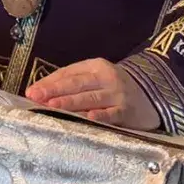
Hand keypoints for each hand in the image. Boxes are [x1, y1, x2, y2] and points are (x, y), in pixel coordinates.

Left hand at [24, 58, 160, 130]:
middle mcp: (106, 77)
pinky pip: (111, 114)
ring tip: (53, 106)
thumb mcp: (95, 78)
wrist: (152, 95)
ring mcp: (117, 94)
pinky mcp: (127, 111)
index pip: (68, 73)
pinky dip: (100, 116)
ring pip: (90, 98)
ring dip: (71, 102)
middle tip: (36, 97)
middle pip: (77, 84)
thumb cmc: (113, 87)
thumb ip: (72, 82)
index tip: (31, 91)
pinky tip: (88, 118)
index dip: (49, 82)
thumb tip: (40, 91)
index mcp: (95, 66)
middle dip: (55, 90)